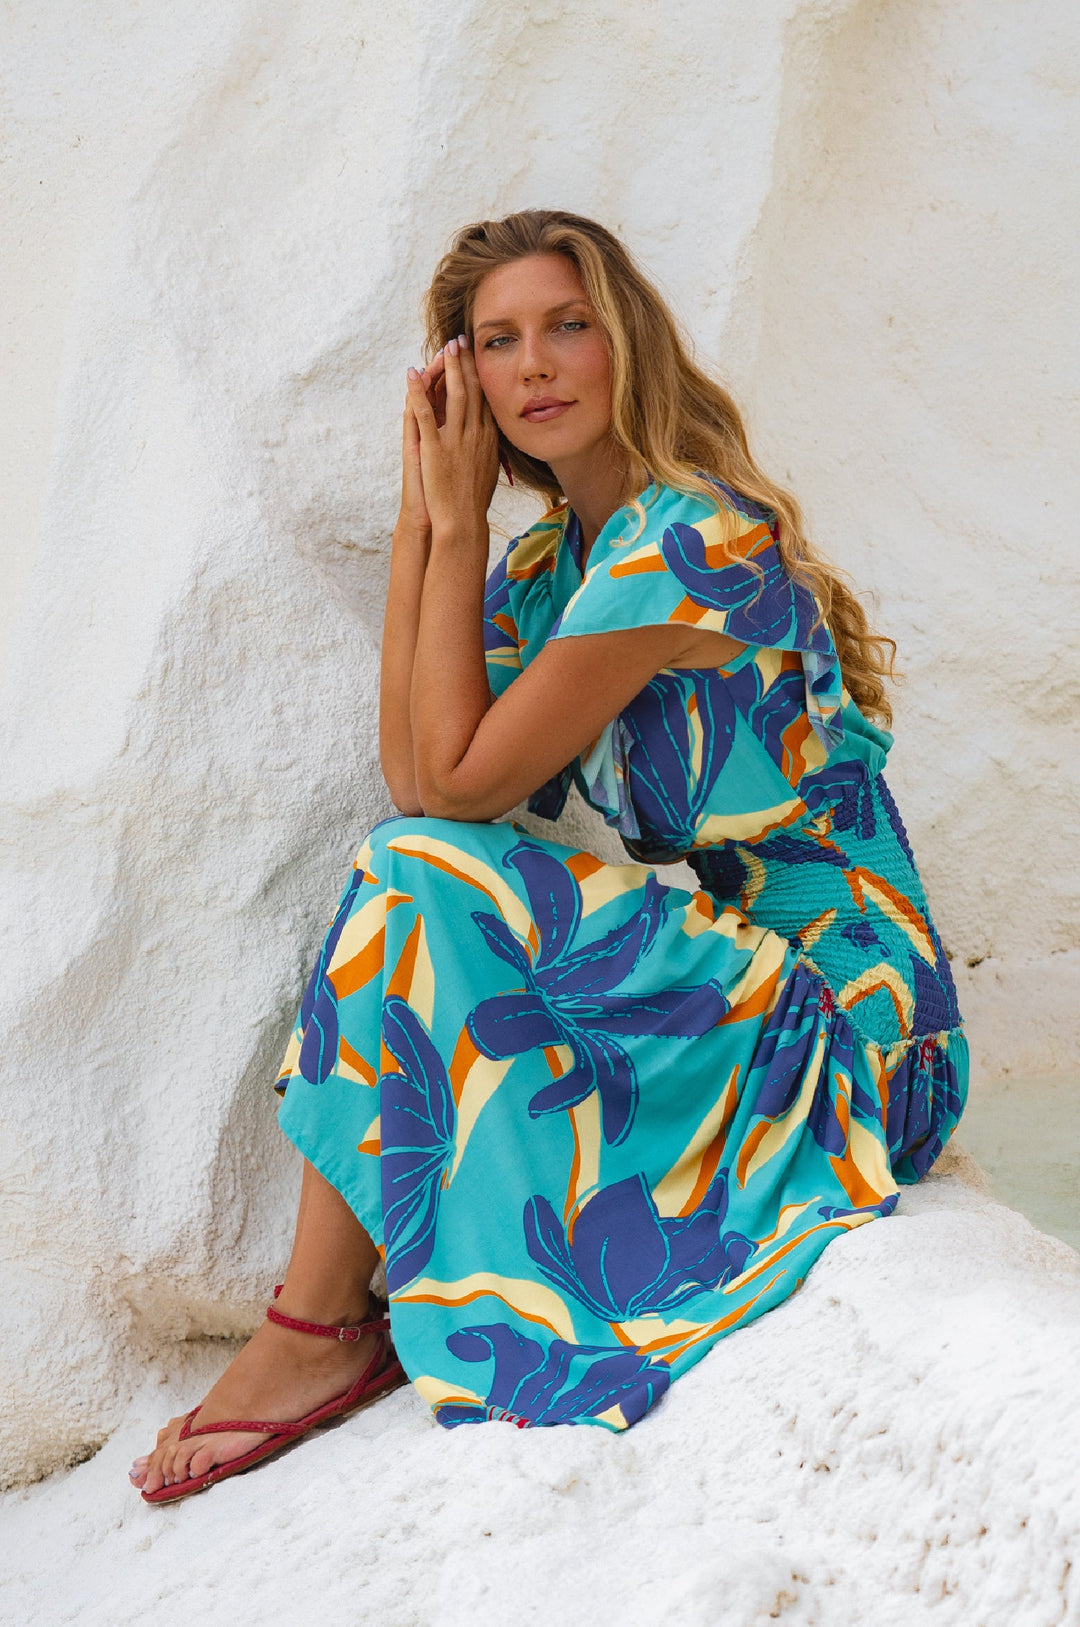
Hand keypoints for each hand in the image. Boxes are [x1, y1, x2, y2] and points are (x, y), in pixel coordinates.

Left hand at [405, 335, 497, 541]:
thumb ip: (488, 449)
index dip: (480, 374)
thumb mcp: (488, 470)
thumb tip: (490, 438)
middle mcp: (475, 434)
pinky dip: (417, 391)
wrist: (462, 522)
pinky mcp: (434, 447)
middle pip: (472, 390)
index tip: (476, 356)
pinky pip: (425, 412)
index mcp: (488, 439)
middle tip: (460, 341)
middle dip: (466, 363)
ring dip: (447, 369)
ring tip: (443, 349)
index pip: (485, 398)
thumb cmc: (473, 502)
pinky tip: (412, 373)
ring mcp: (455, 439)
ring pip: (453, 395)